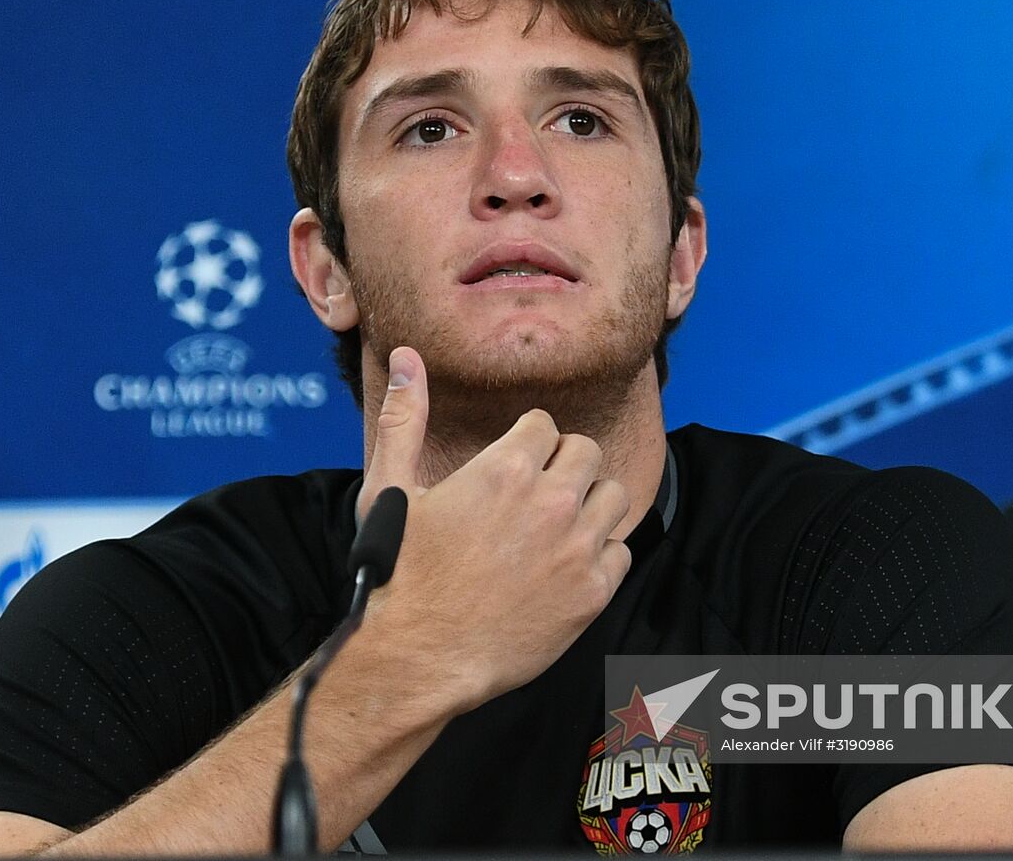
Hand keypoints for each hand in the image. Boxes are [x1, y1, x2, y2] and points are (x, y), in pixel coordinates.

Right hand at [358, 346, 632, 711]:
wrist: (419, 657)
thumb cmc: (400, 574)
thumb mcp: (390, 489)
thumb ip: (406, 417)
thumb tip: (407, 355)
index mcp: (507, 468)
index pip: (545, 425)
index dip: (527, 441)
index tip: (514, 464)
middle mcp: (552, 501)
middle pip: (586, 451)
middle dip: (563, 464)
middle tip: (537, 492)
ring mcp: (578, 548)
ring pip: (614, 496)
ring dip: (589, 503)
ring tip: (558, 524)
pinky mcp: (593, 592)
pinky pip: (621, 551)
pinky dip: (600, 554)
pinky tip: (566, 566)